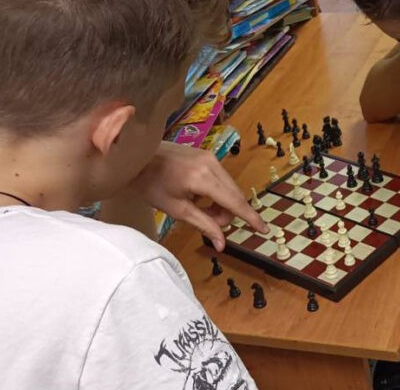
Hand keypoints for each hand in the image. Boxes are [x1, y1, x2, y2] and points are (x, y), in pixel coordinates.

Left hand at [119, 141, 267, 251]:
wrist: (135, 159)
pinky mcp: (207, 155)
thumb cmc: (151, 186)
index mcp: (203, 178)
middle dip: (227, 214)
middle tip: (210, 224)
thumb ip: (204, 225)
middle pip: (235, 195)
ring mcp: (210, 157)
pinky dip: (217, 192)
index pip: (234, 202)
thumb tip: (223, 245)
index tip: (264, 230)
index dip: (250, 217)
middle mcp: (212, 164)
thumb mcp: (177, 210)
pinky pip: (222, 178)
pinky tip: (199, 196)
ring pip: (230, 187)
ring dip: (222, 204)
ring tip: (201, 210)